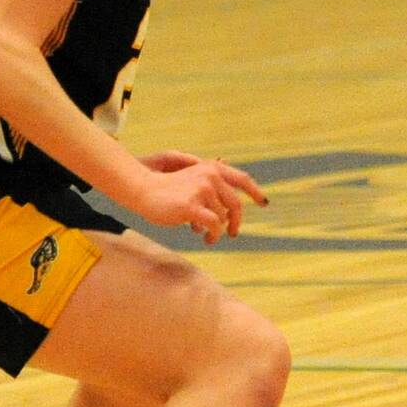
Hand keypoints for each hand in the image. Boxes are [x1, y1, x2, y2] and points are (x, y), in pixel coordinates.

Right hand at [130, 152, 266, 244]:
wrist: (142, 190)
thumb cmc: (167, 190)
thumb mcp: (191, 181)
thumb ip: (211, 185)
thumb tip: (228, 200)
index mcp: (212, 168)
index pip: (242, 179)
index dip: (255, 192)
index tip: (263, 203)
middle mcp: (210, 176)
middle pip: (235, 205)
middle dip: (236, 222)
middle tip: (233, 234)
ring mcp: (202, 190)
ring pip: (221, 218)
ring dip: (216, 230)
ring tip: (206, 235)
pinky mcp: (192, 206)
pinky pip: (214, 225)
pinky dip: (213, 234)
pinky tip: (207, 238)